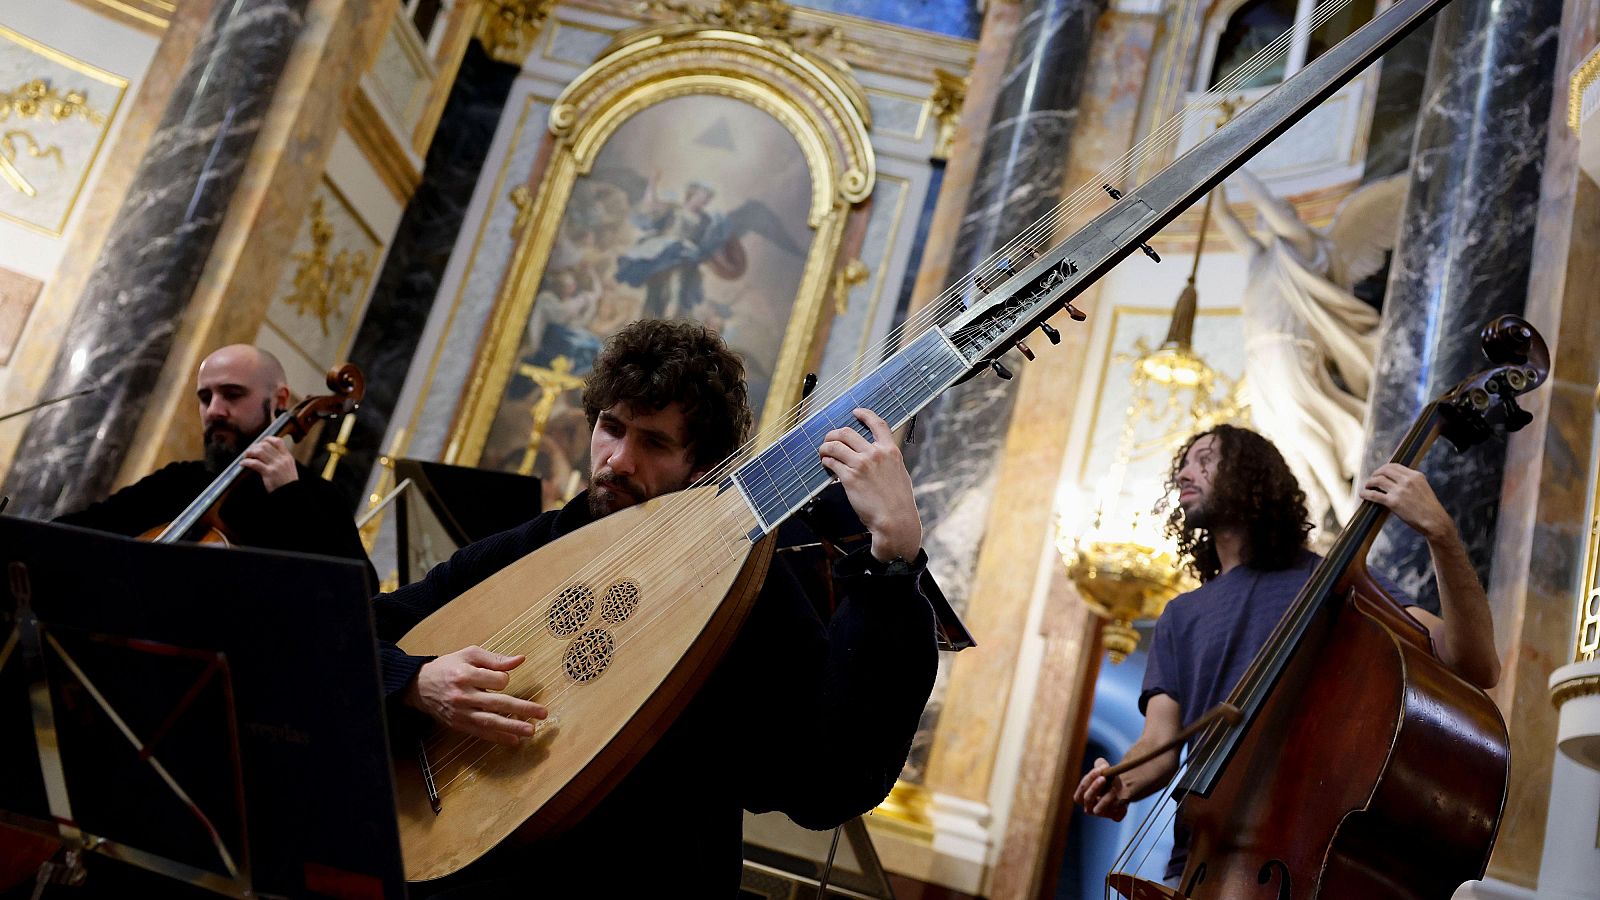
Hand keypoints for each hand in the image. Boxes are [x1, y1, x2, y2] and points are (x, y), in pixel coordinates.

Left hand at [239, 435, 298, 492]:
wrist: (290, 494)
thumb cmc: (287, 482)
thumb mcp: (288, 467)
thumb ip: (280, 459)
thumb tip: (266, 453)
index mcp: (287, 457)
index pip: (278, 441)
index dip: (267, 439)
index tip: (260, 442)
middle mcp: (282, 459)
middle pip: (266, 445)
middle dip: (255, 446)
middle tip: (249, 451)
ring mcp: (276, 466)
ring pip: (259, 451)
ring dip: (249, 453)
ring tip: (246, 456)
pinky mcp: (269, 473)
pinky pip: (254, 463)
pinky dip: (246, 462)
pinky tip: (243, 464)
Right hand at [405, 646, 546, 744]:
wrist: (420, 686)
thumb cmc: (449, 667)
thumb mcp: (469, 655)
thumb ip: (495, 658)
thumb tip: (520, 660)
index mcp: (465, 674)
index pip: (496, 680)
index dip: (504, 679)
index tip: (502, 679)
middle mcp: (463, 695)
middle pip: (497, 703)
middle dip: (522, 709)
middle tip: (542, 713)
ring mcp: (461, 712)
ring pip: (490, 721)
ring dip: (512, 727)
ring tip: (531, 730)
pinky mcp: (459, 724)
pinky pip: (481, 733)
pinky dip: (497, 738)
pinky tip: (513, 740)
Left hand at [818, 408, 921, 562]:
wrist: (895, 520)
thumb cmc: (898, 502)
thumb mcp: (899, 473)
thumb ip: (887, 460)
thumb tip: (876, 455)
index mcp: (890, 450)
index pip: (877, 423)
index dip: (865, 414)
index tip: (856, 412)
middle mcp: (875, 454)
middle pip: (847, 432)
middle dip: (833, 434)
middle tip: (829, 440)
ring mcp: (861, 465)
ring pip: (835, 446)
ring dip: (825, 447)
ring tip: (823, 452)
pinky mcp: (849, 478)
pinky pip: (831, 462)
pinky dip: (826, 462)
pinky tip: (826, 465)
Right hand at [1073, 757, 1129, 820]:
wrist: (1123, 789)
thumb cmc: (1109, 779)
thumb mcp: (1104, 770)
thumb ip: (1100, 765)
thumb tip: (1101, 763)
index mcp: (1082, 796)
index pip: (1082, 789)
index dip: (1089, 779)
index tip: (1099, 769)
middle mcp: (1089, 807)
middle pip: (1087, 799)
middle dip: (1094, 787)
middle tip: (1103, 778)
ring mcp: (1102, 814)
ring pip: (1099, 810)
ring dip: (1106, 798)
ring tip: (1115, 787)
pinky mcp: (1114, 817)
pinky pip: (1116, 815)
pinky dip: (1120, 807)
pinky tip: (1124, 799)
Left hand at [1359, 463, 1452, 541]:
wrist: (1434, 521)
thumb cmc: (1429, 508)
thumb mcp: (1423, 488)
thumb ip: (1411, 482)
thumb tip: (1396, 479)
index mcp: (1416, 475)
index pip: (1394, 466)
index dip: (1383, 468)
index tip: (1379, 473)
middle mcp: (1407, 481)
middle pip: (1384, 471)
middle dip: (1375, 474)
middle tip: (1371, 480)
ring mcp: (1400, 491)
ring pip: (1378, 481)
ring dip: (1369, 483)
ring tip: (1367, 487)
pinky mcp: (1394, 502)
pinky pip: (1375, 495)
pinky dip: (1366, 494)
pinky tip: (1363, 495)